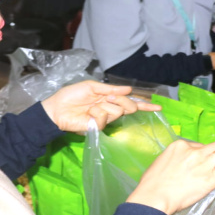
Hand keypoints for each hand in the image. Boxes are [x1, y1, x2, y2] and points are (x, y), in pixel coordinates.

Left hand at [41, 81, 160, 132]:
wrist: (56, 109)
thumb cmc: (72, 96)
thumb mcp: (92, 86)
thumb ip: (111, 89)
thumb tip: (129, 89)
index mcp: (110, 98)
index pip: (131, 101)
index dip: (145, 104)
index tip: (158, 107)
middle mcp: (111, 108)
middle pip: (129, 106)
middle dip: (122, 100)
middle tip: (108, 98)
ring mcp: (106, 119)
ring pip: (118, 111)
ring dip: (105, 105)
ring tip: (91, 106)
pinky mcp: (99, 127)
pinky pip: (106, 118)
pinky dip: (97, 113)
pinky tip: (88, 114)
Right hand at [127, 139, 214, 214]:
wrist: (154, 197)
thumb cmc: (153, 183)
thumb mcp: (163, 160)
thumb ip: (179, 158)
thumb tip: (188, 161)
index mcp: (181, 145)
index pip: (202, 145)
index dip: (212, 150)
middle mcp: (195, 151)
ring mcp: (204, 163)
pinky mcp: (211, 177)